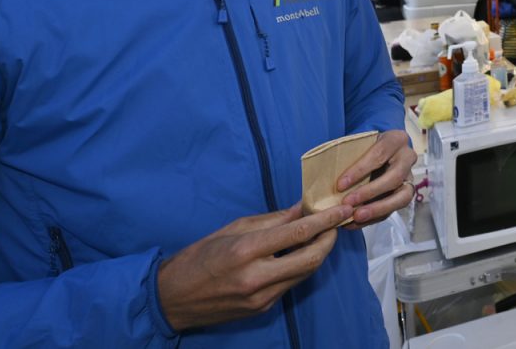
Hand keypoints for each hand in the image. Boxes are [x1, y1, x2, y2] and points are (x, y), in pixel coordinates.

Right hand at [157, 203, 352, 331]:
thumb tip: (303, 207)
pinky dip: (300, 266)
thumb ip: (272, 220)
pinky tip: (299, 253)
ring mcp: (261, 297)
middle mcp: (256, 277)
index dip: (326, 220)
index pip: (298, 233)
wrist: (172, 298)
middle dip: (330, 239)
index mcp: (246, 251)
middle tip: (337, 223)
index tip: (343, 209)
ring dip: (318, 253)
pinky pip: (290, 284)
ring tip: (322, 234)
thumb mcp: (233, 229)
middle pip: (311, 258)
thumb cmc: (199, 256)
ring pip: (305, 273)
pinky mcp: (262, 309)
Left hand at [337, 129, 415, 227]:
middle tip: (348, 203)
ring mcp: (410, 178)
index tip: (340, 184)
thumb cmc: (365, 148)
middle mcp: (407, 158)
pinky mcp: (405, 194)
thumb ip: (348, 155)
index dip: (360, 170)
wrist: (379, 153)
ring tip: (356, 217)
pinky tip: (355, 222)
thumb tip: (325, 173)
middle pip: (394, 177)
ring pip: (401, 197)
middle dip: (369, 192)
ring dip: (377, 209)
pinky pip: (394, 210)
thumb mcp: (359, 144)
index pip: (379, 154)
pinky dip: (374, 218)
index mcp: (396, 139)